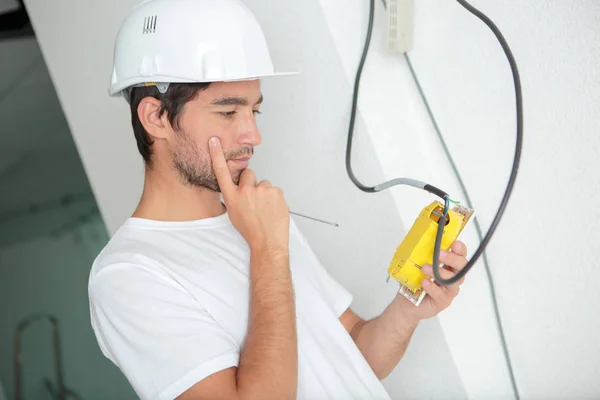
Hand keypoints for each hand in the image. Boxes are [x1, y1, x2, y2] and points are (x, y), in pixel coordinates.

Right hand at [209, 137, 289, 251]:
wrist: (268, 243)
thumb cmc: (251, 232)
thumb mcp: (234, 214)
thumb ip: (235, 197)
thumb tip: (239, 189)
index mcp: (232, 197)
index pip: (222, 172)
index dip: (217, 155)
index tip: (214, 141)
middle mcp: (246, 191)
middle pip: (249, 174)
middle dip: (252, 183)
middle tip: (255, 200)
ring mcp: (262, 190)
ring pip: (264, 184)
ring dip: (264, 193)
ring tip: (265, 209)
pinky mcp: (276, 192)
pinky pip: (274, 190)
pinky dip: (274, 198)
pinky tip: (272, 210)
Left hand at [398, 241, 467, 320]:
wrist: (406, 303)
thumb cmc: (413, 282)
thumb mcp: (414, 264)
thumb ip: (418, 253)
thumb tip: (414, 239)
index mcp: (448, 266)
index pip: (460, 255)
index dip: (460, 250)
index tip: (455, 244)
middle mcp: (452, 277)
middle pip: (462, 267)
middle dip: (452, 259)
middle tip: (440, 254)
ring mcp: (449, 290)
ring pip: (454, 281)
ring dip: (440, 272)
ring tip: (425, 268)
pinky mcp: (443, 301)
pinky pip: (441, 294)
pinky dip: (432, 287)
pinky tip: (424, 282)